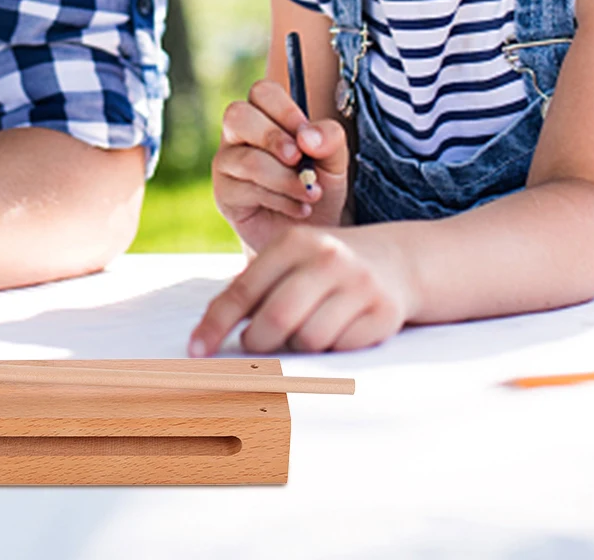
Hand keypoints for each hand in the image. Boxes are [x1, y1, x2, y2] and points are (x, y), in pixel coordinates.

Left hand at [189, 225, 413, 354]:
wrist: (398, 260)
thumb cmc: (326, 266)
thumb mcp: (290, 259)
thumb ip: (255, 288)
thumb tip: (209, 333)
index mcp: (294, 241)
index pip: (244, 289)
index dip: (216, 323)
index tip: (196, 350)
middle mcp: (327, 258)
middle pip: (276, 320)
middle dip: (258, 344)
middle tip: (256, 347)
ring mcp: (359, 285)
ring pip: (309, 340)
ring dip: (297, 349)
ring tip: (302, 333)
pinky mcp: (383, 313)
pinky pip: (341, 350)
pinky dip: (330, 352)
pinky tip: (336, 333)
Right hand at [212, 78, 348, 252]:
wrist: (314, 232)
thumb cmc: (320, 187)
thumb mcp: (335, 162)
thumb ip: (329, 140)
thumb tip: (307, 137)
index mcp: (265, 115)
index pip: (261, 92)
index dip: (284, 110)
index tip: (308, 137)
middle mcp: (239, 135)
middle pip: (237, 115)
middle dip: (272, 137)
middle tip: (299, 159)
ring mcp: (227, 163)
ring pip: (246, 158)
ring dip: (284, 178)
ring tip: (310, 194)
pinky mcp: (224, 194)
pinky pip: (247, 190)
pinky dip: (281, 200)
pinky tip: (300, 209)